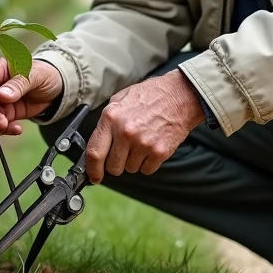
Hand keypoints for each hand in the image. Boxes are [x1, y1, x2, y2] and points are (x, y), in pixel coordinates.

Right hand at [0, 57, 63, 135]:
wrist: (55, 89)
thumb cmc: (46, 75)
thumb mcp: (37, 76)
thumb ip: (19, 84)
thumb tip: (1, 96)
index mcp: (0, 67)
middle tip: (2, 123)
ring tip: (6, 128)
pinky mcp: (3, 112)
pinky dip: (2, 129)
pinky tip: (17, 130)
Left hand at [85, 70, 204, 183]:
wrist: (179, 95)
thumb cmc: (150, 96)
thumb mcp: (120, 99)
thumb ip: (106, 121)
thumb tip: (96, 144)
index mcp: (111, 118)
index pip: (95, 152)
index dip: (92, 169)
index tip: (94, 176)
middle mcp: (126, 132)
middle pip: (113, 166)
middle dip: (116, 164)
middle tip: (124, 152)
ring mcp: (143, 143)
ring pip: (130, 169)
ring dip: (133, 161)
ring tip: (141, 142)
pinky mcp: (159, 152)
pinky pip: (147, 170)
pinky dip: (148, 163)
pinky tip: (151, 146)